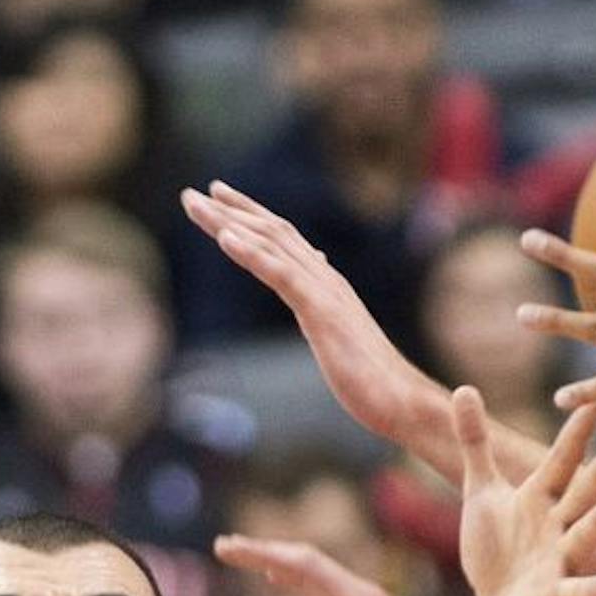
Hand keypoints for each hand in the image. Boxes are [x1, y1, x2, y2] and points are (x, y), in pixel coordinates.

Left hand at [181, 181, 433, 452]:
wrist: (403, 401)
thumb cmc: (375, 380)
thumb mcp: (342, 339)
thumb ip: (326, 311)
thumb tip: (317, 288)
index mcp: (329, 287)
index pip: (286, 240)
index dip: (252, 216)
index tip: (220, 200)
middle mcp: (327, 280)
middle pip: (273, 232)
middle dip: (231, 211)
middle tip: (192, 194)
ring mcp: (325, 294)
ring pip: (271, 245)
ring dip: (229, 223)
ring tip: (195, 205)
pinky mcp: (323, 313)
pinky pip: (282, 275)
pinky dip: (252, 254)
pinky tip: (225, 238)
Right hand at [212, 538, 435, 595]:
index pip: (306, 565)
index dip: (265, 553)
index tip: (227, 548)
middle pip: (308, 561)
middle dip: (265, 550)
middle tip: (223, 545)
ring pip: (315, 571)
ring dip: (277, 560)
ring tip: (240, 555)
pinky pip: (323, 587)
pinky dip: (295, 577)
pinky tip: (278, 579)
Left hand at [455, 387, 595, 595]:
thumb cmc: (496, 549)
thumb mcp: (481, 491)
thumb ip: (475, 442)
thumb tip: (464, 388)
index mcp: (539, 498)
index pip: (560, 462)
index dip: (574, 436)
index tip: (591, 405)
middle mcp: (556, 526)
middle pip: (578, 496)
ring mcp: (560, 561)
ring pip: (584, 537)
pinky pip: (580, 591)